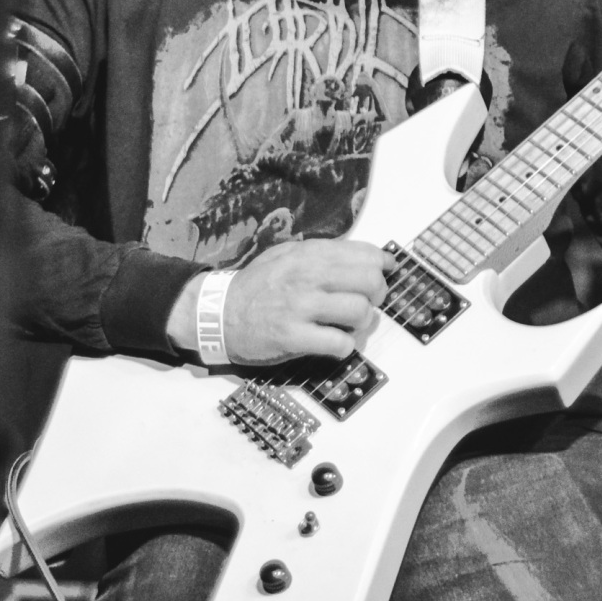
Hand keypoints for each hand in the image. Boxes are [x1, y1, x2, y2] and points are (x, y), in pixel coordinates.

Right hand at [168, 239, 389, 364]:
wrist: (216, 313)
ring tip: (348, 325)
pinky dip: (344, 347)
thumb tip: (365, 256)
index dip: (383, 264)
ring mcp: (300, 307)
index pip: (366, 254)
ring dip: (361, 323)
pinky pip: (340, 343)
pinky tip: (334, 343)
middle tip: (366, 302)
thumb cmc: (256, 285)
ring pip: (360, 312)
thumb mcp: (287, 255)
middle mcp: (308, 276)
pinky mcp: (293, 337)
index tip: (385, 271)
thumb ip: (322, 253)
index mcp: (309, 254)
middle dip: (377, 294)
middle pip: (370, 281)